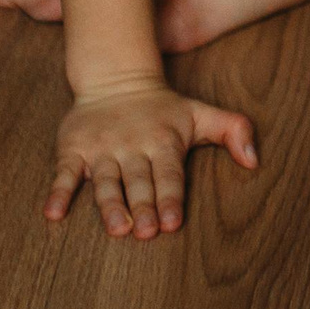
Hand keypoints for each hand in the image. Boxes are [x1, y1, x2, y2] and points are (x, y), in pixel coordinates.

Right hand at [45, 80, 258, 238]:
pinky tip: (54, 213)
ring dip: (110, 204)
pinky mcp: (74, 148)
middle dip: (143, 206)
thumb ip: (232, 130)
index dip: (170, 197)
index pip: (168, 173)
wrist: (115, 77)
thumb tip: (255, 159)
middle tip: (146, 231)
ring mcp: (102, 148)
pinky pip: (66, 172)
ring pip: (106, 180)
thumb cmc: (163, 108)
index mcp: (163, 140)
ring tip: (116, 226)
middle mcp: (132, 145)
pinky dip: (59, 191)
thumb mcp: (200, 113)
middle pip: (138, 181)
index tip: (171, 222)